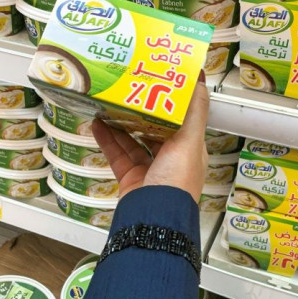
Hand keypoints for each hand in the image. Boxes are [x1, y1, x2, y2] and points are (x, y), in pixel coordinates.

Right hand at [92, 78, 209, 201]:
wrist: (154, 218)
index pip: (181, 120)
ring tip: (107, 104)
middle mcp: (171, 160)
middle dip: (141, 112)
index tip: (155, 83)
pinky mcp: (131, 179)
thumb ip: (194, 111)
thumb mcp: (189, 141)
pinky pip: (118, 155)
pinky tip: (96, 125)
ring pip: (133, 142)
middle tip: (127, 91)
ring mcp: (150, 171)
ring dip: (120, 124)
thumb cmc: (177, 180)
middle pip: (155, 130)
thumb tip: (200, 80)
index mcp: (190, 150)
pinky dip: (107, 140)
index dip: (169, 102)